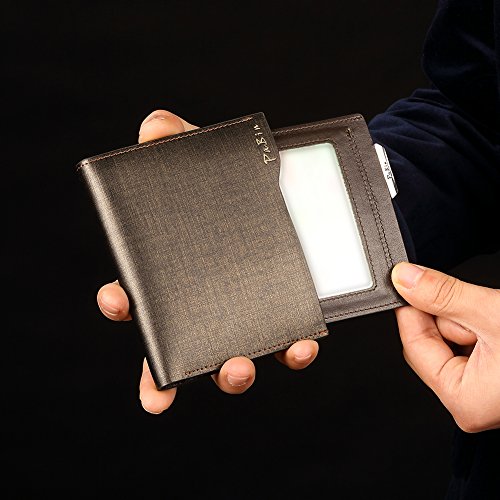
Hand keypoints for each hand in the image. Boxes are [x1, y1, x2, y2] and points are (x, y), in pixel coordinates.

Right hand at [96, 110, 319, 413]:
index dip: (122, 305)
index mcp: (176, 272)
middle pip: (178, 347)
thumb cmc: (237, 183)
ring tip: (236, 366)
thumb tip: (155, 128)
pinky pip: (289, 346)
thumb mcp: (207, 156)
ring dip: (231, 373)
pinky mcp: (288, 318)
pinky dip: (293, 351)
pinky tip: (299, 345)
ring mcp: (248, 316)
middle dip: (164, 371)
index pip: (138, 297)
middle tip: (161, 386)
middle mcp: (208, 303)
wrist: (298, 189)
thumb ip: (178, 139)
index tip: (117, 301)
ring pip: (231, 361)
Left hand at [392, 262, 499, 432]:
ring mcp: (485, 392)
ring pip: (454, 340)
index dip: (411, 309)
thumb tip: (405, 279)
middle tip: (476, 304)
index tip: (409, 281)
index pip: (414, 345)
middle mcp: (472, 402)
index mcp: (464, 400)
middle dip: (452, 316)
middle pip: (434, 342)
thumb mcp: (492, 315)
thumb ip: (444, 295)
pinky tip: (498, 323)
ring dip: (471, 319)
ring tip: (496, 317)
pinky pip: (474, 345)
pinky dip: (482, 327)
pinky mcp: (495, 379)